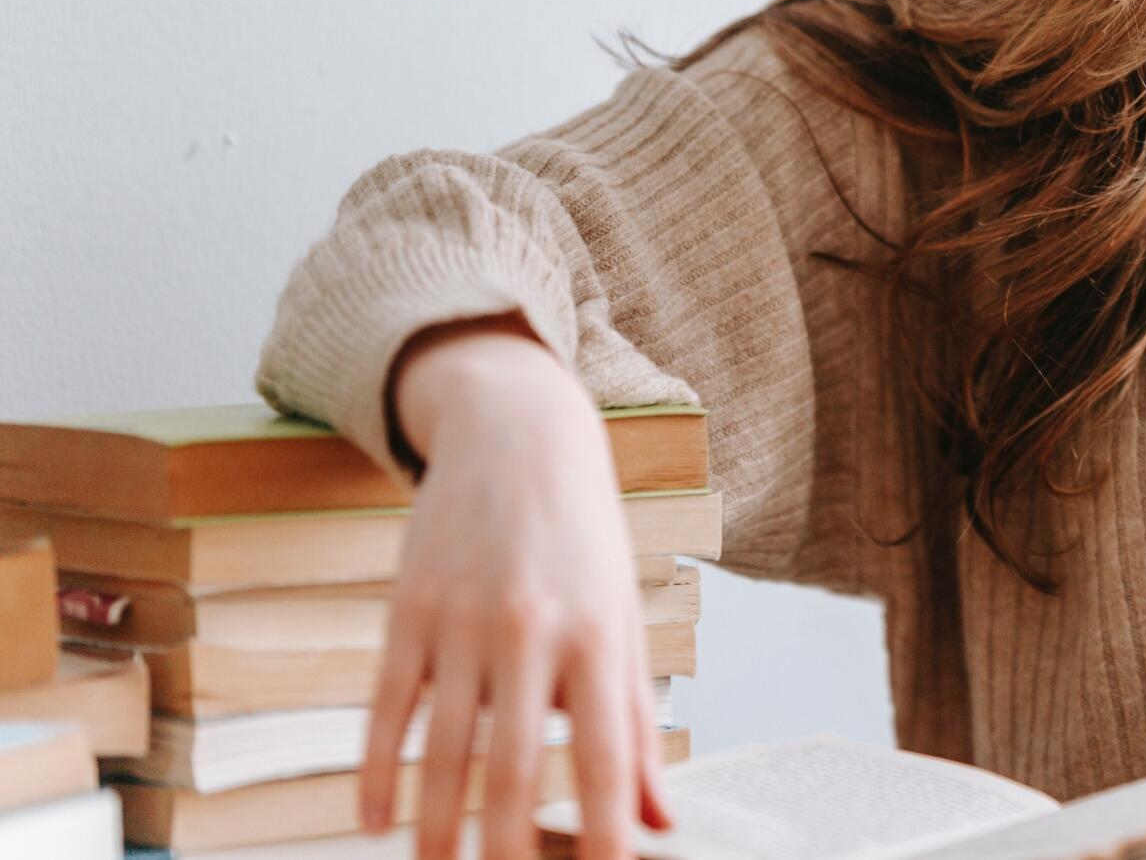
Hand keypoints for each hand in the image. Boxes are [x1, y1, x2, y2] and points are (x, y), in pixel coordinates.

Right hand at [367, 321, 676, 859]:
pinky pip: (385, 709)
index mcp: (596, 636)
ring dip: (438, 829)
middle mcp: (531, 630)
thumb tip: (659, 818)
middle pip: (512, 767)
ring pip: (443, 750)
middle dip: (506, 850)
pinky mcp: (406, 612)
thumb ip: (635, 721)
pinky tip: (378, 821)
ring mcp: (461, 621)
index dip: (602, 831)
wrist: (517, 435)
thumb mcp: (622, 617)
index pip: (603, 755)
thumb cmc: (583, 539)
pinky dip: (378, 772)